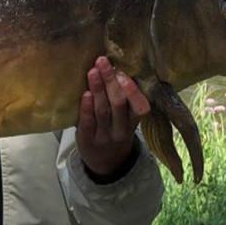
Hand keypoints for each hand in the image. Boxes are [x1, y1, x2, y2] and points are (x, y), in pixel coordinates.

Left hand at [76, 56, 149, 178]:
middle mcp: (121, 129)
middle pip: (118, 104)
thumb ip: (124, 99)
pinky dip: (86, 108)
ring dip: (98, 89)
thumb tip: (115, 65)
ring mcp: (105, 136)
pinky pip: (88, 123)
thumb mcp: (126, 119)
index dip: (133, 92)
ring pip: (103, 111)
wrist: (105, 163)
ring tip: (92, 71)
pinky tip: (85, 94)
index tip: (123, 74)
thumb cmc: (115, 130)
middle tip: (102, 61)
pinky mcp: (88, 140)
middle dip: (110, 81)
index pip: (140, 108)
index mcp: (134, 121)